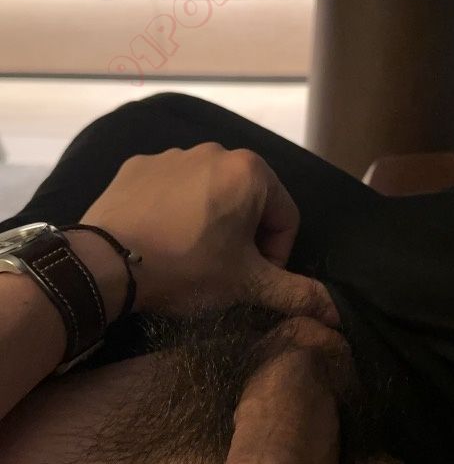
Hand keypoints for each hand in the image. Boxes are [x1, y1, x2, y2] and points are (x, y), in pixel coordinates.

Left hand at [81, 144, 338, 323]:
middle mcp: (215, 150)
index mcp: (251, 171)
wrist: (106, 263)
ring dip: (210, 223)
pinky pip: (170, 188)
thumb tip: (337, 313)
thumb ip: (296, 294)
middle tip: (222, 272)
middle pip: (249, 202)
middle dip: (243, 238)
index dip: (276, 256)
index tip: (254, 281)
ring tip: (189, 258)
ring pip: (209, 194)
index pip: (285, 218)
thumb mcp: (247, 285)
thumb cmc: (188, 268)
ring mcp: (172, 154)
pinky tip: (159, 240)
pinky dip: (173, 211)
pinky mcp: (138, 165)